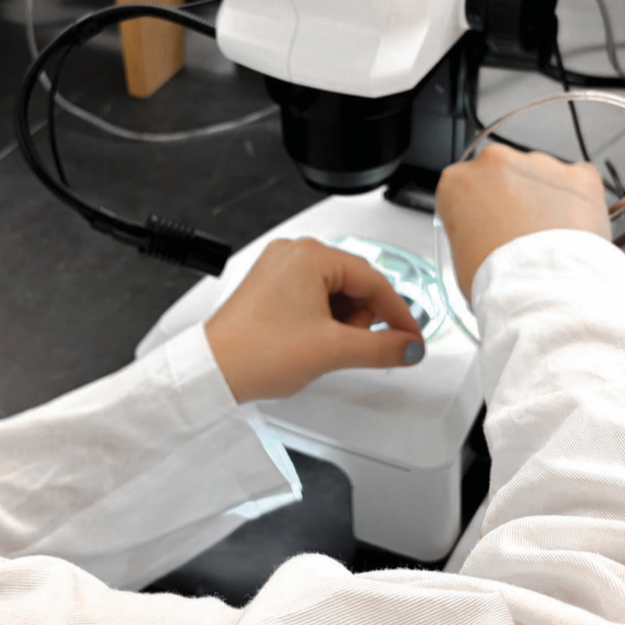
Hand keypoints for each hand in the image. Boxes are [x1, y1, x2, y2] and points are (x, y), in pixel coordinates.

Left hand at [205, 239, 423, 402]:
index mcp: (310, 255)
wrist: (212, 371)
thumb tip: (409, 346)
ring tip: (323, 347)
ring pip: (335, 292)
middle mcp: (293, 253)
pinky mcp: (269, 286)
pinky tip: (312, 342)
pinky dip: (322, 321)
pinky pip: (313, 297)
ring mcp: (278, 268)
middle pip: (354, 284)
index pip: (374, 280)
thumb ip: (382, 347)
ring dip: (341, 322)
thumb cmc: (255, 351)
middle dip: (361, 320)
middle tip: (353, 347)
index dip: (399, 313)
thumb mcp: (334, 350)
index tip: (412, 337)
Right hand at [436, 145, 611, 294]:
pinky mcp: (579, 175)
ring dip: (545, 199)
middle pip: (502, 173)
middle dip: (512, 197)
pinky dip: (580, 201)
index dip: (478, 209)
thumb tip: (484, 234)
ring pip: (541, 176)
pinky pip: (580, 182)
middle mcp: (496, 163)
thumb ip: (469, 230)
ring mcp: (539, 165)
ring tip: (550, 239)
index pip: (463, 186)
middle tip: (520, 234)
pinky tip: (574, 230)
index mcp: (458, 181)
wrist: (544, 290)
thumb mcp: (460, 257)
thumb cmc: (500, 280)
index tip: (487, 225)